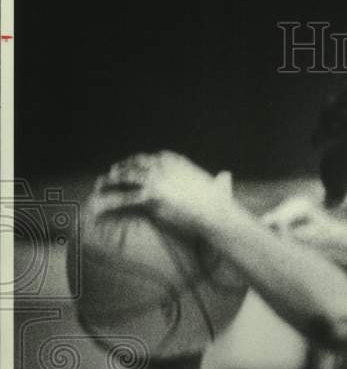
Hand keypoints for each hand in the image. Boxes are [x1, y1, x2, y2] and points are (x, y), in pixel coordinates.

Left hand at [91, 151, 233, 233]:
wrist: (215, 211)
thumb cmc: (219, 202)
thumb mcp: (219, 184)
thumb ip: (219, 179)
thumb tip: (226, 176)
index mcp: (174, 160)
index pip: (149, 158)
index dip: (136, 161)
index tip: (130, 165)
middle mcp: (160, 166)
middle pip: (133, 164)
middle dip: (120, 169)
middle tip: (110, 174)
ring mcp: (153, 181)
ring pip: (124, 178)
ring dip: (109, 182)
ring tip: (98, 187)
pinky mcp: (149, 198)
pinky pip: (124, 199)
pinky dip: (109, 202)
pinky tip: (99, 207)